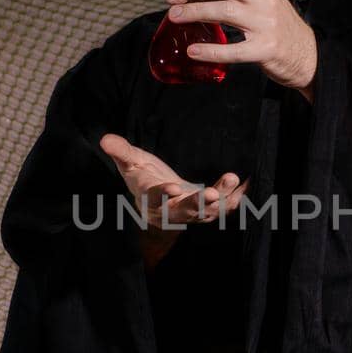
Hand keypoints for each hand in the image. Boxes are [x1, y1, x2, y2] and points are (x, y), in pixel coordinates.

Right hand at [100, 133, 245, 267]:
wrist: (155, 195)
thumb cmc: (142, 175)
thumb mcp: (130, 162)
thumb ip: (121, 152)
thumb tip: (105, 139)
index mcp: (149, 198)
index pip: (154, 198)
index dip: (163, 194)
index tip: (173, 188)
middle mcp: (170, 211)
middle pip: (184, 211)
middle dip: (198, 203)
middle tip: (211, 194)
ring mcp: (190, 213)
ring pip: (207, 211)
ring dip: (221, 198)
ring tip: (232, 178)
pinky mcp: (205, 210)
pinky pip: (222, 208)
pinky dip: (235, 199)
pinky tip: (245, 184)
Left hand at [160, 0, 317, 101]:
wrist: (309, 55)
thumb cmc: (278, 27)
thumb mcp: (262, 0)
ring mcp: (266, 23)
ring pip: (223, 10)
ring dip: (194, 12)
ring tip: (174, 17)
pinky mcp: (266, 49)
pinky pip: (232, 50)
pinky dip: (210, 50)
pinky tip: (193, 50)